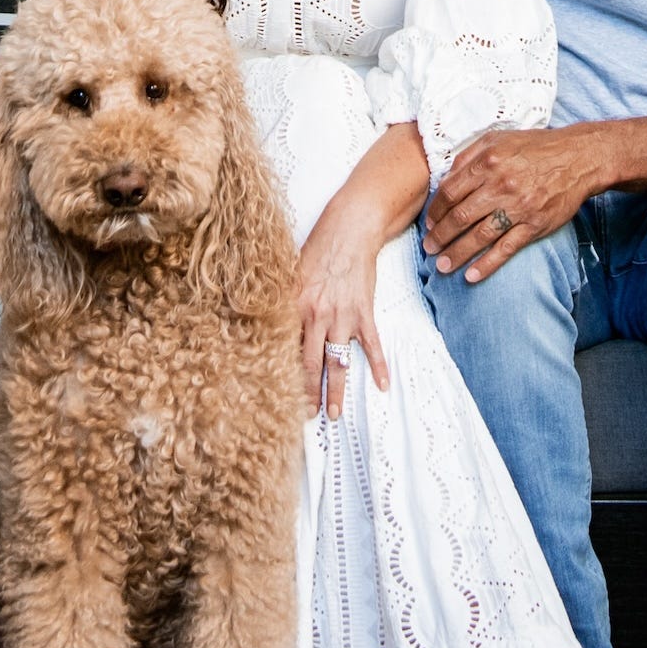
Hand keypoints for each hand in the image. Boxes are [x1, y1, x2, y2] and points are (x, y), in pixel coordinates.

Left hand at [296, 206, 392, 420]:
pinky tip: (383, 385)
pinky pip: (372, 345)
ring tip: (333, 413)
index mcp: (294, 307)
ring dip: (335, 390)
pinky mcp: (364, 313)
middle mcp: (317, 316)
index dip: (280, 375)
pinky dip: (379, 366)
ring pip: (337, 362)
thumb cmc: (318, 249)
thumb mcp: (289, 274)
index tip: (275, 396)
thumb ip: (280, 301)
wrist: (350, 231)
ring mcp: (343, 317)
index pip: (284, 350)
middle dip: (306, 394)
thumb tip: (264, 323)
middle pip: (309, 364)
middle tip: (304, 416)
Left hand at [421, 127, 596, 282]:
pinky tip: (471, 276)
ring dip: (457, 254)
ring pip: (479, 236)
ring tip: (442, 266)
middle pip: (460, 217)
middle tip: (429, 249)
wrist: (578, 158)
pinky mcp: (535, 225)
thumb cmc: (535, 147)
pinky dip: (487, 264)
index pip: (450, 192)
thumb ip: (469, 155)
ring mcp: (518, 207)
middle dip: (440, 236)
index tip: (429, 223)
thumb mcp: (498, 138)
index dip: (435, 211)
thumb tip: (444, 178)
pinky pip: (506, 248)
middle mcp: (500, 185)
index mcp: (488, 162)